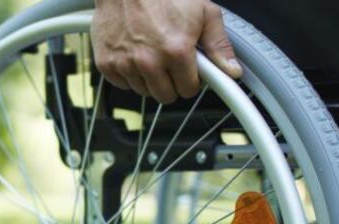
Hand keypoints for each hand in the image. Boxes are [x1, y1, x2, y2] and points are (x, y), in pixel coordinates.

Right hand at [91, 0, 241, 103]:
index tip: (189, 71)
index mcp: (176, 51)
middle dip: (171, 84)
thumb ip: (219, 45)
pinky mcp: (106, 64)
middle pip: (165, 96)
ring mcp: (125, 64)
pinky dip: (129, 74)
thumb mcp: (203, 12)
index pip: (188, 90)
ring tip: (151, 54)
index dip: (191, 80)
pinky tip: (134, 55)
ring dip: (149, 79)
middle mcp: (149, 62)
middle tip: (171, 63)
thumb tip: (232, 71)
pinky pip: (122, 84)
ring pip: (143, 92)